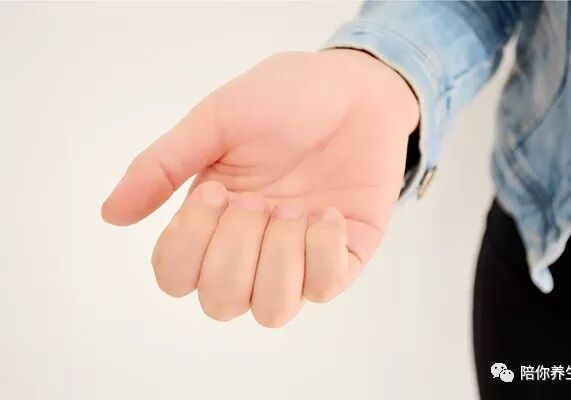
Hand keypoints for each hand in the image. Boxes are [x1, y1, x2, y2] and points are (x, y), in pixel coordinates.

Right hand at [101, 49, 418, 326]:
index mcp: (212, 219)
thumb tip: (110, 214)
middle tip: (259, 199)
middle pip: (220, 303)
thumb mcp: (216, 121)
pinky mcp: (342, 256)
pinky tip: (329, 213)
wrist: (353, 90)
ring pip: (271, 311)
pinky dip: (323, 253)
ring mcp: (297, 257)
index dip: (188, 247)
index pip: (175, 277)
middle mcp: (250, 248)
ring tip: (296, 208)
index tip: (218, 191)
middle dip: (236, 251)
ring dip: (279, 259)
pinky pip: (324, 289)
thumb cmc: (283, 99)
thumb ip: (163, 165)